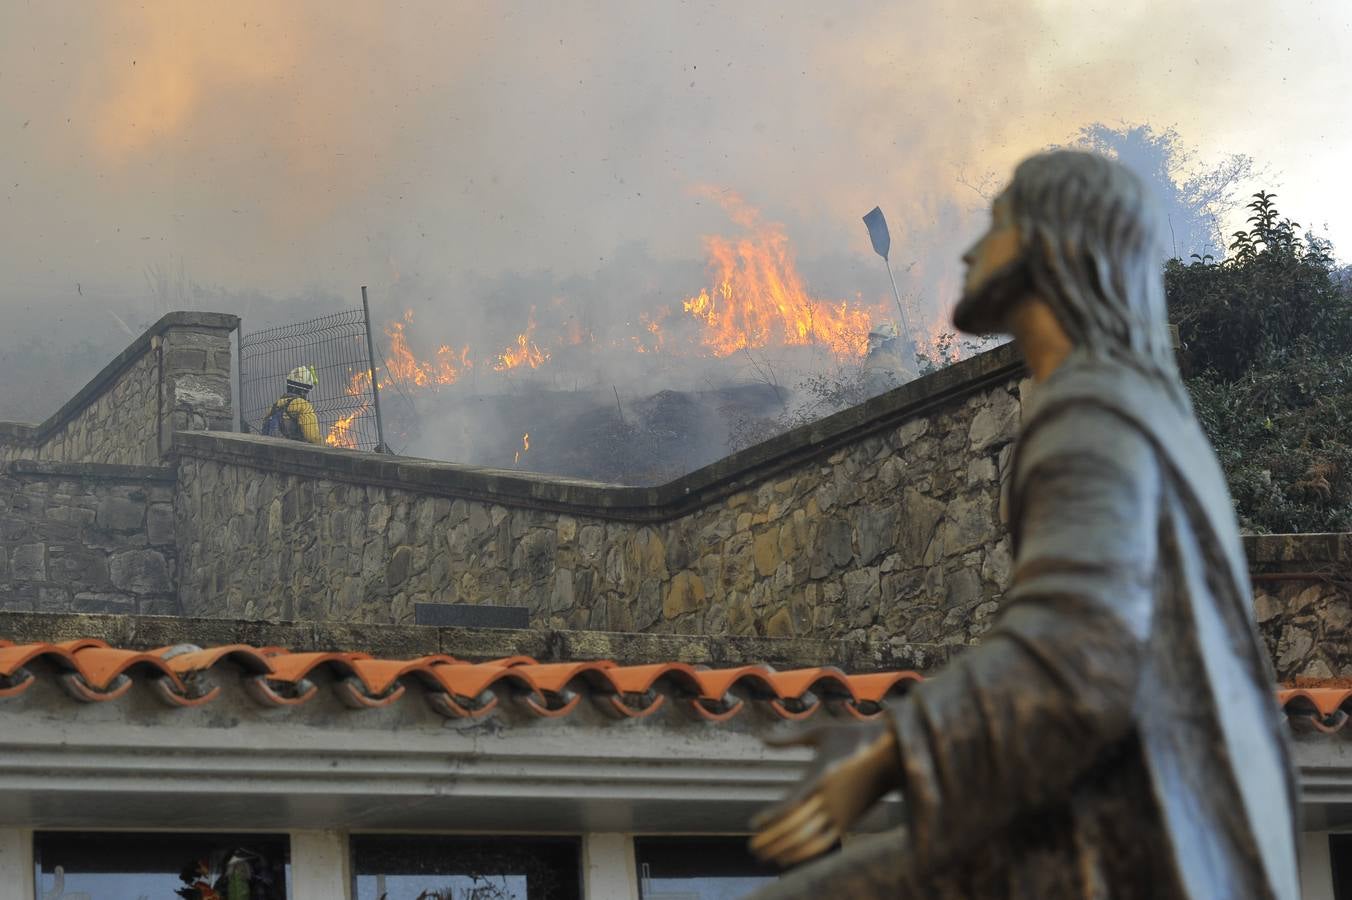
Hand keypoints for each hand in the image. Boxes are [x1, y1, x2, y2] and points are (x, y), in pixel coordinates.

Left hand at [749, 721, 902, 866]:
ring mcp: (841, 812)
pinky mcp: (849, 821)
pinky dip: (805, 852)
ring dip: (786, 850)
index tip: (754, 824)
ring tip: (766, 856)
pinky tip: (789, 855)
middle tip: (753, 848)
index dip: (772, 817)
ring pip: (810, 839)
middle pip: (797, 826)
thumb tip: (761, 738)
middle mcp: (831, 799)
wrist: (891, 754)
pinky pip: (824, 842)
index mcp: (822, 777)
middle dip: (773, 840)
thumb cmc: (852, 736)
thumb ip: (790, 738)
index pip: (792, 804)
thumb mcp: (821, 732)